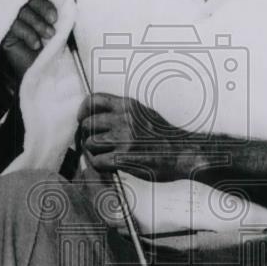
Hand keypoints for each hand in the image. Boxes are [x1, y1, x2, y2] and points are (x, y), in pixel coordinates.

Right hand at [0, 0, 58, 80]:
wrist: (46, 73)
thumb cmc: (55, 45)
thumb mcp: (67, 18)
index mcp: (34, 0)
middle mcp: (20, 7)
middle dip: (43, 6)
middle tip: (54, 20)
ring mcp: (10, 19)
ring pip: (21, 10)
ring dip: (38, 22)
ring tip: (48, 36)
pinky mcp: (4, 33)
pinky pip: (13, 25)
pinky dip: (28, 33)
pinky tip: (35, 44)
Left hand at [77, 92, 201, 179]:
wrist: (183, 153)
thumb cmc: (165, 137)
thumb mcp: (144, 113)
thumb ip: (124, 111)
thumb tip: (101, 113)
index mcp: (128, 106)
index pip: (93, 99)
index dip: (83, 111)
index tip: (83, 120)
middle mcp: (124, 119)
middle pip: (88, 124)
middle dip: (88, 136)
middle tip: (94, 145)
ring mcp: (123, 138)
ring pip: (90, 143)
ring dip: (93, 152)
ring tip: (104, 156)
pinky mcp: (124, 157)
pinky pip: (97, 161)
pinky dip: (99, 165)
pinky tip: (109, 165)